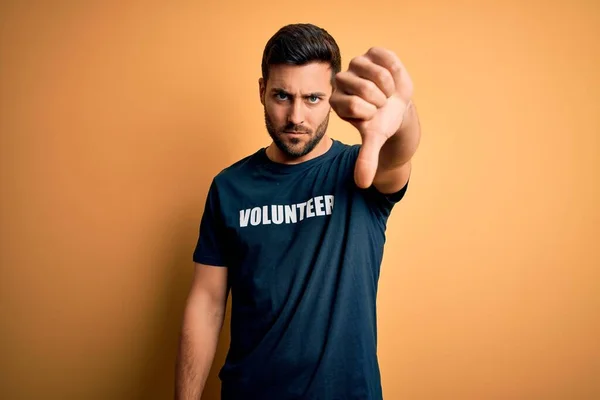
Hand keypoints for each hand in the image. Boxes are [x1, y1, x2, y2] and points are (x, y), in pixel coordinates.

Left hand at [329, 47, 412, 188]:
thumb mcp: (374, 139)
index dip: (372, 112)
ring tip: (386, 91)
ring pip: (376, 74)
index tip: (373, 116)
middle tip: (381, 103)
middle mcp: (341, 81)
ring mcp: (356, 64)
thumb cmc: (382, 121)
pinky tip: (391, 76)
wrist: (398, 105)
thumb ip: (366, 159)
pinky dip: (394, 70)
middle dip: (381, 100)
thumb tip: (362, 184)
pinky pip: (386, 58)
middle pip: (365, 89)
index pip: (355, 105)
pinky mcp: (372, 52)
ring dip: (389, 86)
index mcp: (337, 101)